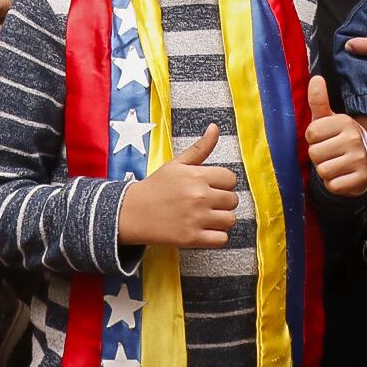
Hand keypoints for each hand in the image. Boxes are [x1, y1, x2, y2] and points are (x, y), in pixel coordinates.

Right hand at [117, 123, 238, 247]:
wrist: (133, 212)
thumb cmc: (157, 187)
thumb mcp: (177, 164)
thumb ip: (200, 147)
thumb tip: (215, 127)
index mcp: (196, 175)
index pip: (230, 179)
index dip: (223, 183)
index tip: (212, 187)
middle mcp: (199, 196)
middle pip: (233, 200)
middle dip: (223, 201)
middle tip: (207, 203)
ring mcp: (196, 218)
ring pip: (230, 220)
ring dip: (221, 219)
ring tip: (206, 216)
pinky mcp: (192, 238)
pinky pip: (222, 239)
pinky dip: (217, 236)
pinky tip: (204, 230)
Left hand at [304, 76, 366, 196]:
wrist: (362, 165)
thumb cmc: (338, 139)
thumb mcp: (328, 119)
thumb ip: (318, 100)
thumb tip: (316, 78)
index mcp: (344, 121)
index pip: (310, 133)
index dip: (313, 139)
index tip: (325, 138)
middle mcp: (354, 138)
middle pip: (315, 153)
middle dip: (319, 157)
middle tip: (331, 154)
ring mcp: (360, 159)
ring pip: (323, 170)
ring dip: (325, 171)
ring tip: (336, 164)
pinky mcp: (361, 178)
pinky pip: (333, 185)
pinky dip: (334, 184)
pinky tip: (342, 175)